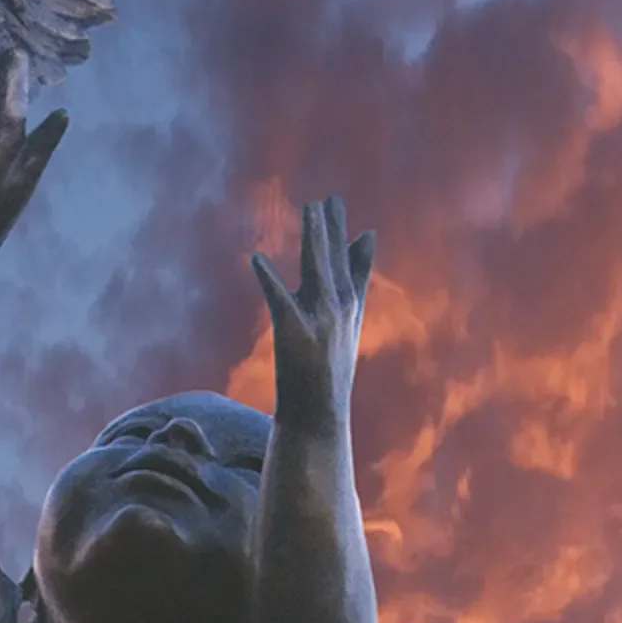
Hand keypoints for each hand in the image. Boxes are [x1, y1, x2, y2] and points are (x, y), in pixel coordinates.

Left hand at [250, 195, 374, 428]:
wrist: (318, 423)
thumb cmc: (324, 391)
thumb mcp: (339, 352)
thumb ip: (342, 324)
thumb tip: (338, 323)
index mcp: (350, 318)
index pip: (357, 277)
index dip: (360, 254)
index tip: (365, 231)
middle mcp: (341, 314)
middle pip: (337, 262)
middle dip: (334, 229)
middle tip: (330, 199)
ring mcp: (321, 321)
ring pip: (318, 268)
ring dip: (315, 235)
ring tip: (310, 208)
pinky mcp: (295, 332)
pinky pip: (279, 297)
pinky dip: (267, 277)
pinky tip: (256, 259)